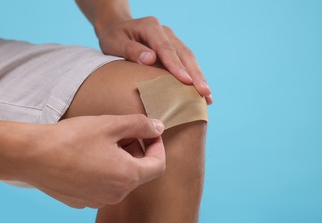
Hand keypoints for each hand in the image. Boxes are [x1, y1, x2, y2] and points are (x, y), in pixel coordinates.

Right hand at [19, 115, 165, 208]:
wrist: (32, 156)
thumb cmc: (71, 139)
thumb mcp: (110, 124)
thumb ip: (140, 125)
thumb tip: (158, 127)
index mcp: (127, 177)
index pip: (158, 165)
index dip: (157, 146)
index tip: (148, 133)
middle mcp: (116, 194)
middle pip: (139, 171)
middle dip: (136, 150)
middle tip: (120, 132)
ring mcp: (98, 200)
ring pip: (120, 178)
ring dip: (119, 159)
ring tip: (101, 142)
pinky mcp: (82, 201)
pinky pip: (102, 185)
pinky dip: (103, 170)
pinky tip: (87, 155)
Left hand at [96, 17, 212, 104]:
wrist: (116, 28)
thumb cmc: (113, 37)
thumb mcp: (114, 42)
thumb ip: (131, 50)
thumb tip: (150, 59)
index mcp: (151, 27)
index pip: (166, 49)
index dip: (177, 66)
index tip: (187, 81)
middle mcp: (165, 32)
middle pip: (184, 53)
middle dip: (196, 74)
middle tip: (204, 92)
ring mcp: (171, 39)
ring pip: (189, 58)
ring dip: (199, 76)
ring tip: (207, 96)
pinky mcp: (173, 48)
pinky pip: (186, 62)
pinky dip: (194, 76)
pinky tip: (200, 92)